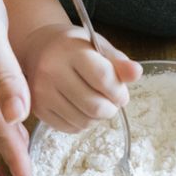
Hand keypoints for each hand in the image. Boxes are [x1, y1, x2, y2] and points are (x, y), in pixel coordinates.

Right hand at [20, 24, 141, 131]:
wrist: (39, 49)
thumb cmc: (74, 48)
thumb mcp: (98, 47)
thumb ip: (119, 62)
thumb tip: (136, 73)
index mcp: (70, 50)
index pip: (103, 78)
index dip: (119, 92)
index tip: (122, 94)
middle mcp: (51, 71)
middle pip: (94, 105)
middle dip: (111, 108)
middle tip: (112, 102)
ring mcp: (42, 93)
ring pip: (84, 121)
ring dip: (98, 118)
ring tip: (97, 103)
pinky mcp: (38, 109)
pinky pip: (71, 128)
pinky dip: (83, 123)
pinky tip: (82, 109)